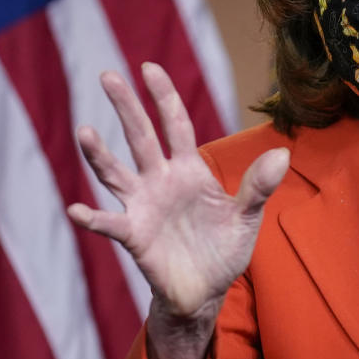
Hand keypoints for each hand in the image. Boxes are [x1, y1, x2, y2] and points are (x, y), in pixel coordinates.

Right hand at [67, 62, 288, 319]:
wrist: (206, 292)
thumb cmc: (224, 249)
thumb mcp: (247, 217)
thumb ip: (259, 186)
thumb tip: (282, 153)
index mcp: (189, 170)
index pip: (175, 125)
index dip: (164, 96)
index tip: (149, 67)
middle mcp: (160, 181)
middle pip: (141, 137)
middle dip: (127, 107)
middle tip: (108, 74)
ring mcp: (143, 206)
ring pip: (117, 173)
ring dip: (100, 155)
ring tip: (85, 131)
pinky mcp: (135, 236)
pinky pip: (111, 224)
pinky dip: (93, 218)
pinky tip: (76, 209)